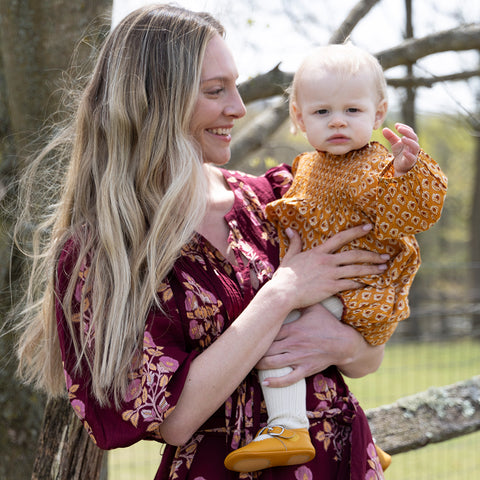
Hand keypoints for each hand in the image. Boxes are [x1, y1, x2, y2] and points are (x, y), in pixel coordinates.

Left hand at [256, 303, 384, 386]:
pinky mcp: (305, 369)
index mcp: (293, 328)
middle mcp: (293, 344)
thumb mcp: (314, 307)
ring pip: (273, 364)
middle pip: (267, 349)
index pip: (269, 331)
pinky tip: (265, 382)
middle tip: (246, 351)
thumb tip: (289, 288)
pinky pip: (288, 379)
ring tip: (251, 365)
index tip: (247, 333)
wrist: (345, 343)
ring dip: (260, 365)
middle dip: (255, 351)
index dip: (257, 333)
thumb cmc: (328, 324)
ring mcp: (299, 358)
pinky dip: (275, 382)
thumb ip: (300, 300)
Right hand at [272, 224, 388, 310]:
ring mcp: (330, 274)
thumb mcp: (289, 256)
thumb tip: (290, 229)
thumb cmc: (284, 276)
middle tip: (385, 255)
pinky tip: (369, 284)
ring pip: (356, 269)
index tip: (369, 227)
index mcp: (318, 252)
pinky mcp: (331, 287)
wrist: (283, 292)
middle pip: (354, 254)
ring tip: (383, 268)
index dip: (356, 231)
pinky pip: (350, 284)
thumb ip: (294, 242)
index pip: (340, 238)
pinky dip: (361, 284)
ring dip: (371, 269)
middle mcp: (327, 261)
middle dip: (371, 255)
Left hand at [382, 122, 419, 176]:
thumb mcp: (394, 144)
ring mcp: (413, 154)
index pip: (410, 131)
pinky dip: (409, 154)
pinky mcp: (411, 162)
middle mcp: (413, 146)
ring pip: (415, 147)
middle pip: (414, 137)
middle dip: (407, 132)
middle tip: (399, 129)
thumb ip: (390, 137)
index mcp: (410, 140)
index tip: (396, 125)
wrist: (400, 166)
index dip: (404, 127)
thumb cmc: (400, 153)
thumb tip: (384, 129)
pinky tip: (404, 152)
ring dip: (410, 142)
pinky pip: (412, 158)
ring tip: (402, 138)